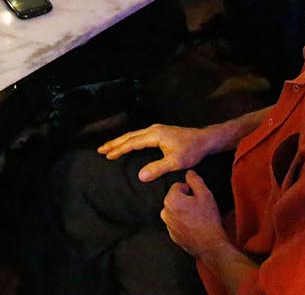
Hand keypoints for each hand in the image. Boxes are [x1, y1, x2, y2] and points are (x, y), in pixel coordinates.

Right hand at [98, 123, 219, 181]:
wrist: (205, 140)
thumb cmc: (192, 151)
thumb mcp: (175, 162)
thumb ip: (157, 168)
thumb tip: (140, 176)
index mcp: (154, 135)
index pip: (132, 143)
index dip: (119, 150)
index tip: (107, 156)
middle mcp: (153, 129)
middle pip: (129, 136)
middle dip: (114, 143)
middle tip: (100, 149)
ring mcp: (156, 130)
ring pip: (134, 135)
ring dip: (121, 141)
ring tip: (109, 147)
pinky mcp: (160, 132)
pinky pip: (139, 136)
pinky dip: (129, 140)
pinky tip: (128, 145)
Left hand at [161, 171, 229, 257]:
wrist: (210, 245)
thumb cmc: (208, 219)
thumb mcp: (205, 194)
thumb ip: (195, 180)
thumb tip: (189, 173)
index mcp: (171, 200)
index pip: (178, 186)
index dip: (190, 190)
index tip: (198, 198)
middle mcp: (165, 212)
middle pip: (175, 198)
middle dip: (186, 200)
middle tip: (198, 208)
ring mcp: (168, 225)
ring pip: (176, 210)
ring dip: (184, 211)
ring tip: (197, 218)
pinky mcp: (172, 235)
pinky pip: (177, 223)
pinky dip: (183, 222)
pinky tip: (194, 226)